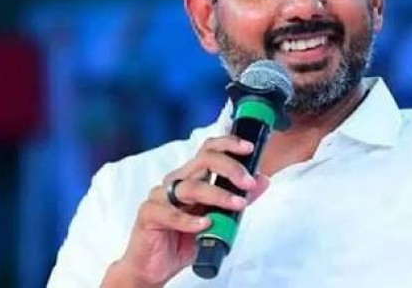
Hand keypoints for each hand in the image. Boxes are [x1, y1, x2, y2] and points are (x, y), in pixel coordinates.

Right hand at [102, 135, 269, 286]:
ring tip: (237, 205)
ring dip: (218, 195)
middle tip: (248, 183)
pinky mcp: (149, 215)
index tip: (250, 148)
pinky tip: (205, 224)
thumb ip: (237, 199)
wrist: (155, 267)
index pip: (209, 150)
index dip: (229, 145)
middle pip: (204, 161)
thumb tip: (262, 181)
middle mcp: (176, 181)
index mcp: (191, 177)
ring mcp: (160, 196)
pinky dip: (190, 220)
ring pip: (191, 187)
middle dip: (231, 168)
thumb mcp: (218, 220)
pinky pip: (169, 213)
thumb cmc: (184, 239)